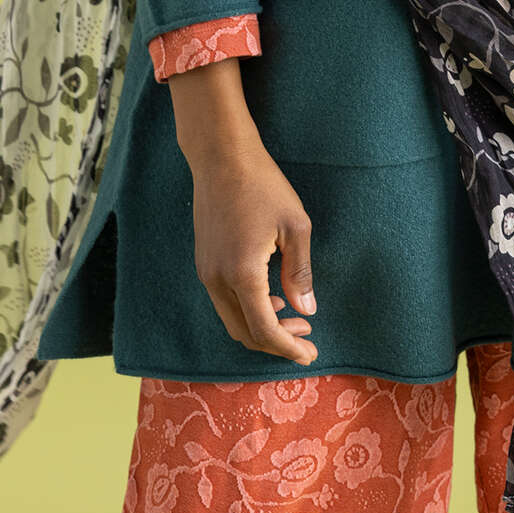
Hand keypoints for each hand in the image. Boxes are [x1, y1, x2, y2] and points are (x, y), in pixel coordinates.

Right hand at [168, 62, 318, 365]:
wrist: (221, 157)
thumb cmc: (263, 186)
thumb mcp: (295, 226)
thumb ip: (300, 273)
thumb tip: (307, 311)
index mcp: (242, 274)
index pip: (265, 330)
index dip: (288, 348)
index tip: (310, 355)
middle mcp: (217, 280)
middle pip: (245, 333)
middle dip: (276, 343)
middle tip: (306, 338)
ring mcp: (205, 271)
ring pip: (232, 319)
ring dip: (261, 327)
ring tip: (294, 317)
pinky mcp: (203, 261)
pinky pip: (224, 301)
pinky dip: (248, 310)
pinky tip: (271, 296)